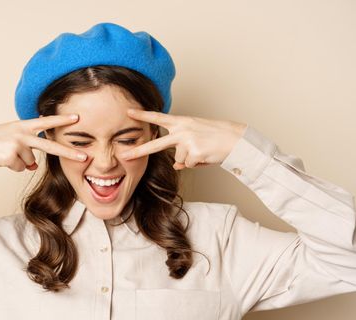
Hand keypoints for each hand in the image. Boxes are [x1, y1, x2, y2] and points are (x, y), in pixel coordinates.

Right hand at [0, 114, 87, 170]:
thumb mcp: (8, 139)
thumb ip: (24, 148)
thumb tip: (33, 166)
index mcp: (21, 126)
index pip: (45, 122)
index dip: (61, 120)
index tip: (77, 118)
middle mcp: (21, 133)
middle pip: (49, 146)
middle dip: (68, 152)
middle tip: (84, 157)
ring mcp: (17, 144)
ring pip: (30, 163)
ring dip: (18, 163)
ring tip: (2, 154)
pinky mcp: (11, 156)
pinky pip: (21, 169)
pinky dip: (12, 168)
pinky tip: (0, 160)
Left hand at [119, 109, 246, 169]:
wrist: (236, 139)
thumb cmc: (217, 137)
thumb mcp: (196, 138)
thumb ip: (182, 148)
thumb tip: (175, 165)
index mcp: (181, 122)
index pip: (158, 118)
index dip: (142, 115)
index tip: (128, 112)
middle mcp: (182, 130)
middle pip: (156, 144)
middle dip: (139, 151)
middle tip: (123, 155)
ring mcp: (187, 141)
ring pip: (179, 160)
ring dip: (191, 159)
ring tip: (204, 150)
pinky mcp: (194, 153)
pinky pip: (188, 165)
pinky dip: (198, 164)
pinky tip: (207, 155)